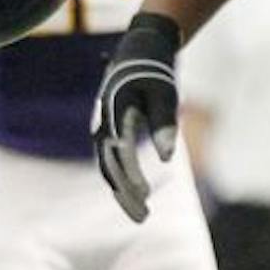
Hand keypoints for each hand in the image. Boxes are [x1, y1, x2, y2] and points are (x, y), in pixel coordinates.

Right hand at [92, 12, 180, 222]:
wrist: (139, 51)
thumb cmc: (156, 71)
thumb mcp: (165, 94)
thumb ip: (164, 125)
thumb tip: (167, 158)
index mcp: (115, 115)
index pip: (121, 153)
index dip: (132, 176)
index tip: (146, 197)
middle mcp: (103, 126)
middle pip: (110, 168)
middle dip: (125, 195)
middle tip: (143, 219)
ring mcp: (103, 131)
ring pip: (108, 169)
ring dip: (122, 192)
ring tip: (140, 214)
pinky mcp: (108, 133)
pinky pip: (110, 162)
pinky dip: (120, 180)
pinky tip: (131, 194)